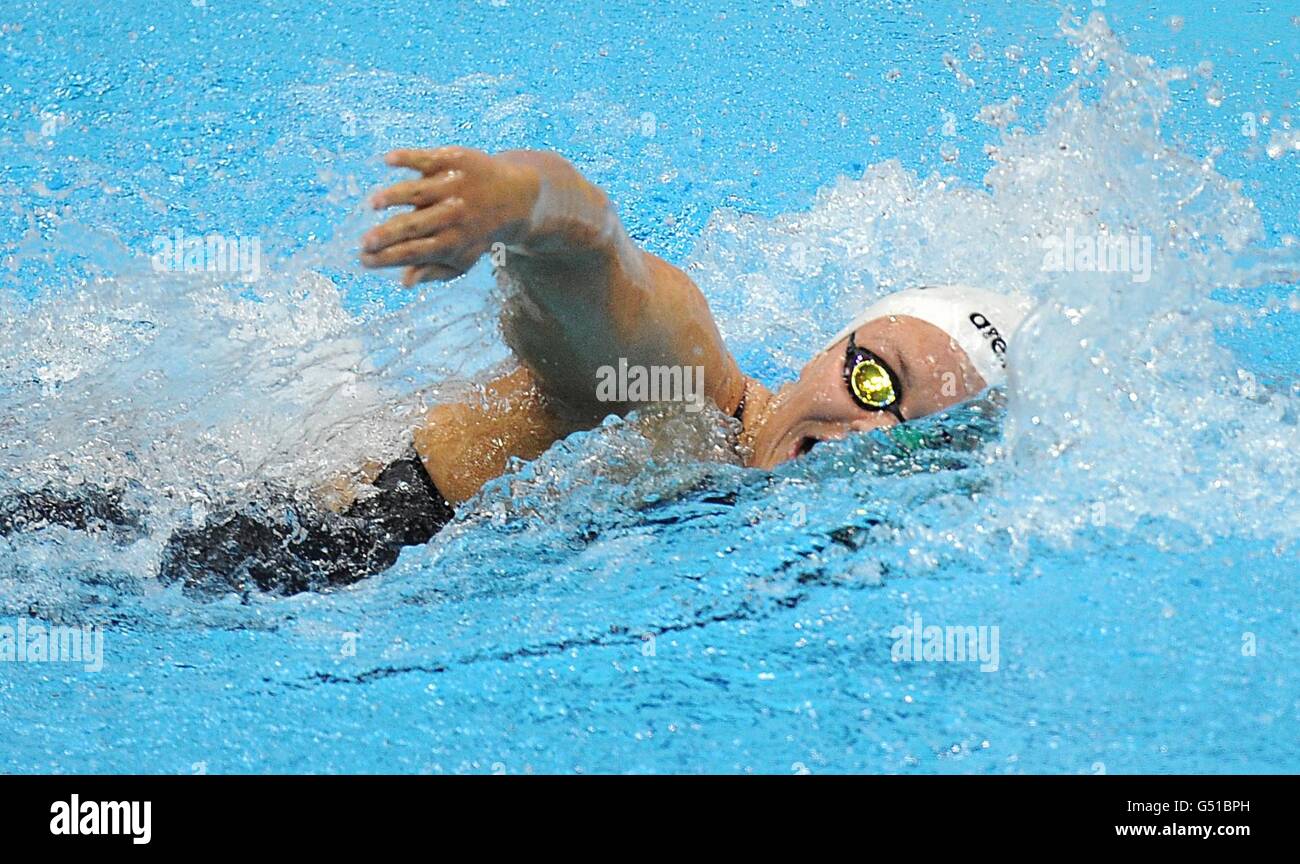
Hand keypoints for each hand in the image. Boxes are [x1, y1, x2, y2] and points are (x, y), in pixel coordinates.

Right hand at [360, 147, 537, 285]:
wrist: (516, 198)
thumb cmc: (478, 234)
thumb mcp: (462, 258)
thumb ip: (433, 271)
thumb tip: (404, 283)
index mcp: (452, 242)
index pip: (414, 252)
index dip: (388, 258)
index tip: (363, 259)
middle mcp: (453, 215)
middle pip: (414, 226)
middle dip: (388, 235)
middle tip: (364, 241)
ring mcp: (453, 186)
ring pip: (419, 191)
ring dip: (394, 197)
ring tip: (374, 204)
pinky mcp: (455, 161)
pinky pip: (428, 159)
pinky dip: (409, 158)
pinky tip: (388, 161)